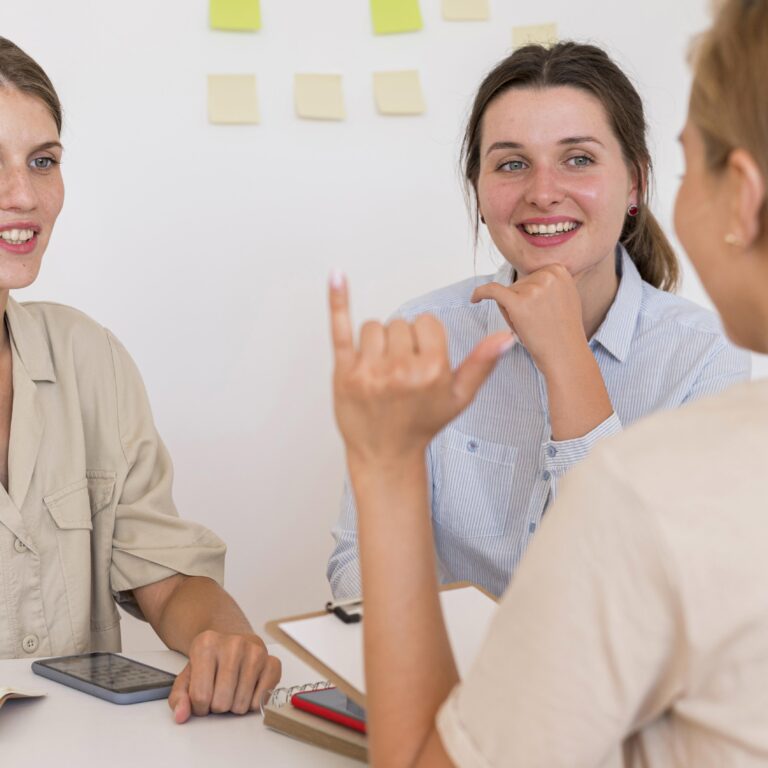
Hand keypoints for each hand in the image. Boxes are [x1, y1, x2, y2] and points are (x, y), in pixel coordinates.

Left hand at [168, 631, 280, 723]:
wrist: (232, 640)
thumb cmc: (210, 661)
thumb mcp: (187, 675)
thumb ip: (178, 696)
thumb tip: (181, 714)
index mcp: (206, 644)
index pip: (200, 696)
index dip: (199, 706)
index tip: (202, 695)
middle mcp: (233, 643)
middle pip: (221, 703)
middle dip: (217, 706)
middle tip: (218, 692)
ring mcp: (255, 651)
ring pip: (241, 705)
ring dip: (234, 705)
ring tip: (232, 689)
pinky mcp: (272, 662)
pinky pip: (260, 701)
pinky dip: (252, 703)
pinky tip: (247, 688)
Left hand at [329, 272, 513, 467]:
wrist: (386, 453)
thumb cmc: (422, 424)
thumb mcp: (459, 397)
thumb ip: (481, 364)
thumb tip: (506, 337)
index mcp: (431, 370)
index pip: (427, 323)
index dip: (425, 339)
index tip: (421, 360)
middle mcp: (400, 369)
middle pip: (400, 324)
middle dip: (401, 343)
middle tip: (400, 372)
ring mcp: (369, 371)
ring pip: (374, 327)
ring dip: (377, 342)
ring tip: (381, 370)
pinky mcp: (344, 373)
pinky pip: (340, 329)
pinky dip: (338, 301)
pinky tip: (337, 275)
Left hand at [471, 264, 586, 374]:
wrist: (565, 356)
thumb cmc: (561, 332)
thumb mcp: (564, 297)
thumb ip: (548, 284)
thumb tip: (527, 277)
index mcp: (558, 270)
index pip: (530, 277)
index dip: (531, 296)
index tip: (540, 312)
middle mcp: (548, 275)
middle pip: (518, 284)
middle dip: (522, 303)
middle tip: (539, 323)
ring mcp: (533, 288)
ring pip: (507, 293)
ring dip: (512, 311)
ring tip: (531, 327)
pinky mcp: (518, 302)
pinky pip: (491, 291)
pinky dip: (480, 293)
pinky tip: (473, 300)